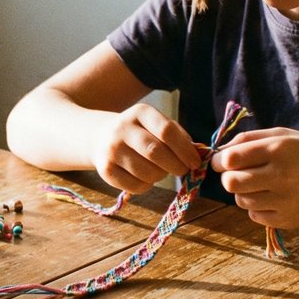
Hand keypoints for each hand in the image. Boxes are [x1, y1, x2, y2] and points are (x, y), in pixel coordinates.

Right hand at [89, 103, 203, 194]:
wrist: (100, 137)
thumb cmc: (139, 132)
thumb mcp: (156, 124)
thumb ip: (178, 136)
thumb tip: (198, 153)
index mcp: (140, 112)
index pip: (167, 131)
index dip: (185, 149)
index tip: (195, 162)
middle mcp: (122, 128)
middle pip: (156, 152)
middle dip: (176, 165)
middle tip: (182, 171)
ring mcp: (111, 149)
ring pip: (147, 172)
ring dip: (160, 176)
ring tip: (160, 171)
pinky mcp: (105, 170)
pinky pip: (135, 186)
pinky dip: (146, 186)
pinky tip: (145, 177)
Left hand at [210, 128, 298, 228]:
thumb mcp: (284, 135)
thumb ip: (249, 139)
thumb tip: (219, 152)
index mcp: (279, 149)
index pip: (232, 158)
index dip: (219, 161)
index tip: (221, 162)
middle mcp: (282, 176)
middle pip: (232, 183)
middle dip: (228, 178)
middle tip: (236, 174)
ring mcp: (286, 201)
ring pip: (241, 200)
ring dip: (243, 192)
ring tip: (261, 184)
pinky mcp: (287, 220)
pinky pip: (254, 215)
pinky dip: (256, 206)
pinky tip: (272, 197)